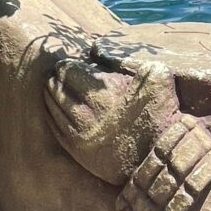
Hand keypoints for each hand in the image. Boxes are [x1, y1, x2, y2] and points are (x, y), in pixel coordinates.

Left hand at [44, 56, 178, 184]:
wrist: (161, 156)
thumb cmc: (161, 114)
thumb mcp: (159, 77)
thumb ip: (137, 61)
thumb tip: (114, 55)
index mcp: (107, 92)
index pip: (72, 72)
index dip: (67, 66)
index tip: (65, 64)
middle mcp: (90, 112)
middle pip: (59, 89)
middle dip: (56, 79)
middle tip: (55, 74)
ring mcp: (82, 133)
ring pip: (54, 108)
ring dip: (49, 95)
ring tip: (49, 87)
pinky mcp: (79, 151)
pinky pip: (55, 129)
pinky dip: (49, 115)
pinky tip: (49, 109)